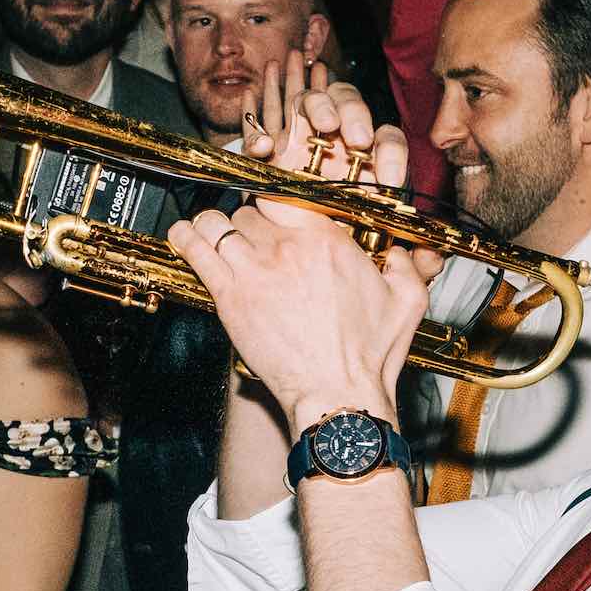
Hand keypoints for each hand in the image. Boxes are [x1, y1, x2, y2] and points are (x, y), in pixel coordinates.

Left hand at [170, 69, 437, 425]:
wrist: (338, 396)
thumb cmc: (369, 356)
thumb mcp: (407, 302)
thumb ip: (406, 265)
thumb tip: (402, 251)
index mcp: (329, 240)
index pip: (289, 194)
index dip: (278, 199)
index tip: (276, 208)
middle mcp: (289, 247)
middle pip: (252, 209)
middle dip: (250, 220)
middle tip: (250, 236)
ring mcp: (256, 269)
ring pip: (220, 222)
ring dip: (216, 226)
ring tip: (215, 233)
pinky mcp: (231, 296)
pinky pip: (196, 249)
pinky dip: (186, 236)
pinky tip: (184, 234)